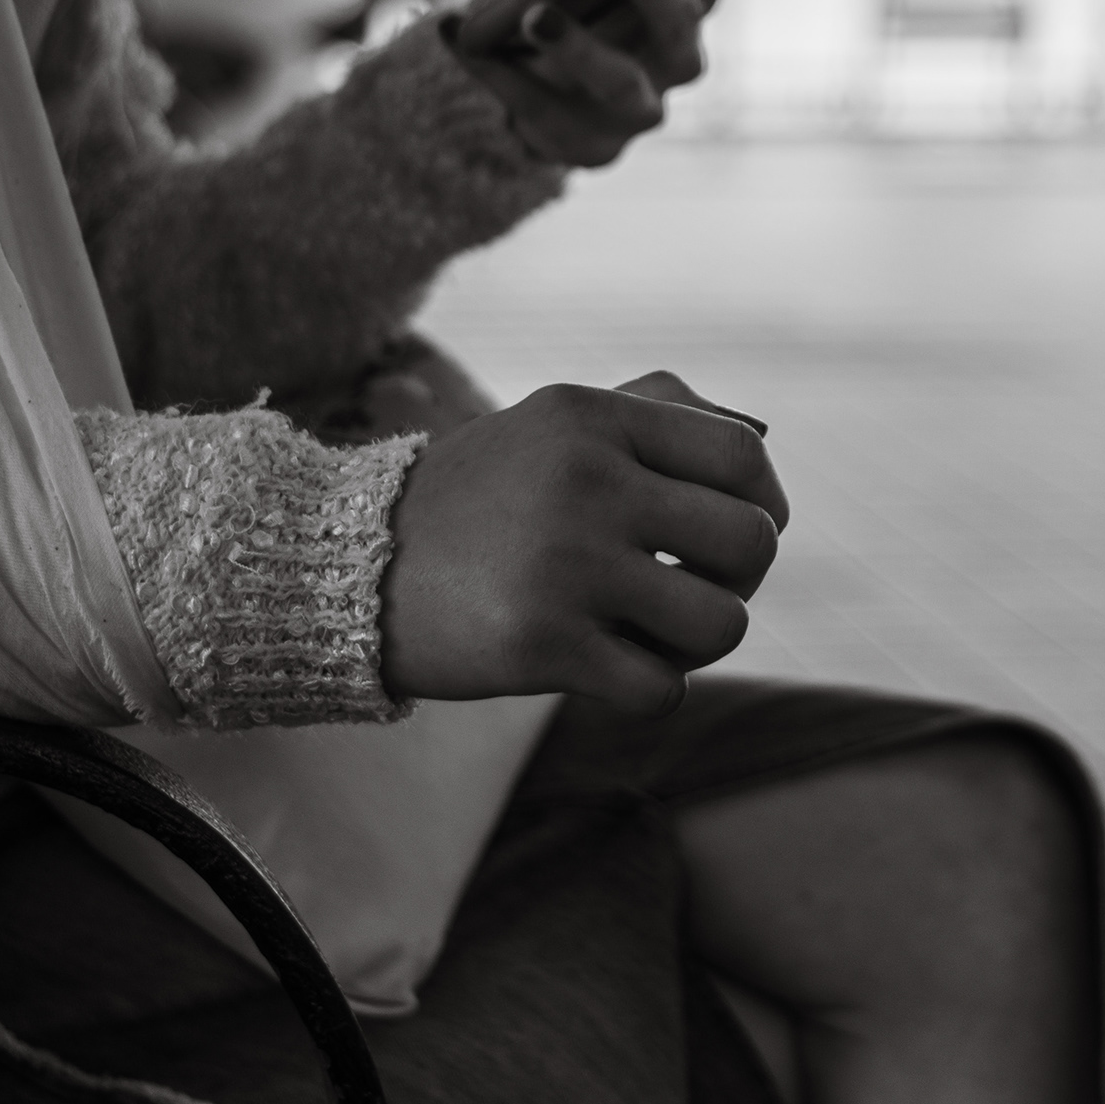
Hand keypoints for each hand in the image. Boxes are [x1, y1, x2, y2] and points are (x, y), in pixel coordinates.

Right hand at [379, 371, 788, 712]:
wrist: (341, 567)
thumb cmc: (477, 500)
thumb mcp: (555, 423)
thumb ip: (656, 412)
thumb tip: (762, 440)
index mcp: (593, 416)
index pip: (743, 455)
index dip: (763, 503)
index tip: (729, 533)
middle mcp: (585, 480)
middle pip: (752, 541)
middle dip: (739, 581)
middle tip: (690, 590)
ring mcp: (563, 564)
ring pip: (721, 624)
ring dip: (698, 643)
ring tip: (650, 633)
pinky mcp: (540, 646)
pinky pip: (663, 689)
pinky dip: (650, 691)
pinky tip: (610, 670)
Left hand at [451, 0, 803, 168]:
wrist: (520, 56)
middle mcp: (676, 54)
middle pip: (682, 27)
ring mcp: (633, 104)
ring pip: (614, 82)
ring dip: (575, 47)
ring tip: (533, 12)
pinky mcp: (581, 140)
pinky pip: (535, 108)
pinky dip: (492, 72)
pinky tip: (452, 29)